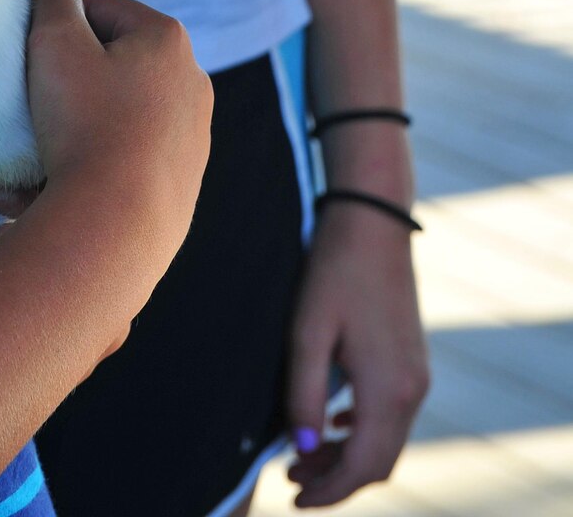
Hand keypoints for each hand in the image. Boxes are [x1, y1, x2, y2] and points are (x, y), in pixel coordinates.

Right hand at [24, 0, 211, 285]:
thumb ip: (53, 3)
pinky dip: (91, 164)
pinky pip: (124, 159)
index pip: (99, 9)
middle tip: (34, 106)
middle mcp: (191, 83)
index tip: (34, 61)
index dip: (58, 28)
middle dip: (68, 82)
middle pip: (110, 65)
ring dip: (74, 127)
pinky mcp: (182, 184)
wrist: (116, 226)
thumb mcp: (54, 42)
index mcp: (167, 39)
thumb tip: (61, 2)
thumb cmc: (84, 121)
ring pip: (114, 115)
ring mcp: (192, 138)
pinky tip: (53, 187)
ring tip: (36, 155)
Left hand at [284, 202, 428, 506]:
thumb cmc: (334, 269)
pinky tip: (334, 422)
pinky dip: (364, 431)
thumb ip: (305, 394)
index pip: (362, 465)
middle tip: (292, 479)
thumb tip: (302, 449)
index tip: (293, 499)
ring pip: (387, 440)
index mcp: (389, 388)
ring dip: (349, 455)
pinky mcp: (413, 360)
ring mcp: (418, 375)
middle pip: (380, 462)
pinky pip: (393, 415)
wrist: (373, 219)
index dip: (328, 491)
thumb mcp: (307, 331)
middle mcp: (412, 390)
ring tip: (304, 455)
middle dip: (337, 479)